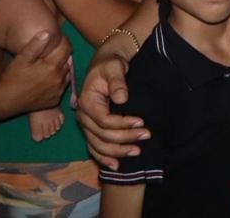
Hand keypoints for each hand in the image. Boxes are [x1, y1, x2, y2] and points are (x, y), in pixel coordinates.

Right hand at [0, 30, 70, 115]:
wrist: (6, 100)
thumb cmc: (13, 77)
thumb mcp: (22, 58)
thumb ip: (35, 45)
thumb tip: (47, 33)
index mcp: (52, 67)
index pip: (66, 48)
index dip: (62, 41)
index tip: (56, 39)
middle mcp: (59, 79)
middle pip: (67, 61)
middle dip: (61, 54)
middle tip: (50, 52)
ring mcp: (58, 91)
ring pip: (66, 74)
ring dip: (60, 68)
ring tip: (49, 64)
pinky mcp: (55, 100)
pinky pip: (61, 86)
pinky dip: (58, 81)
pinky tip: (47, 78)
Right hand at [77, 53, 148, 169]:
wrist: (105, 64)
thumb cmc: (111, 64)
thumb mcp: (114, 66)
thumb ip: (117, 81)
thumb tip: (121, 98)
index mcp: (87, 101)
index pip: (104, 120)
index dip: (123, 124)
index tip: (142, 122)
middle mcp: (82, 115)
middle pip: (102, 136)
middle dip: (125, 139)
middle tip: (146, 136)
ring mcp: (85, 124)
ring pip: (98, 145)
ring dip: (117, 152)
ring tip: (137, 152)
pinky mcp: (90, 129)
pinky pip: (94, 148)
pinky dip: (104, 158)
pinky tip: (117, 165)